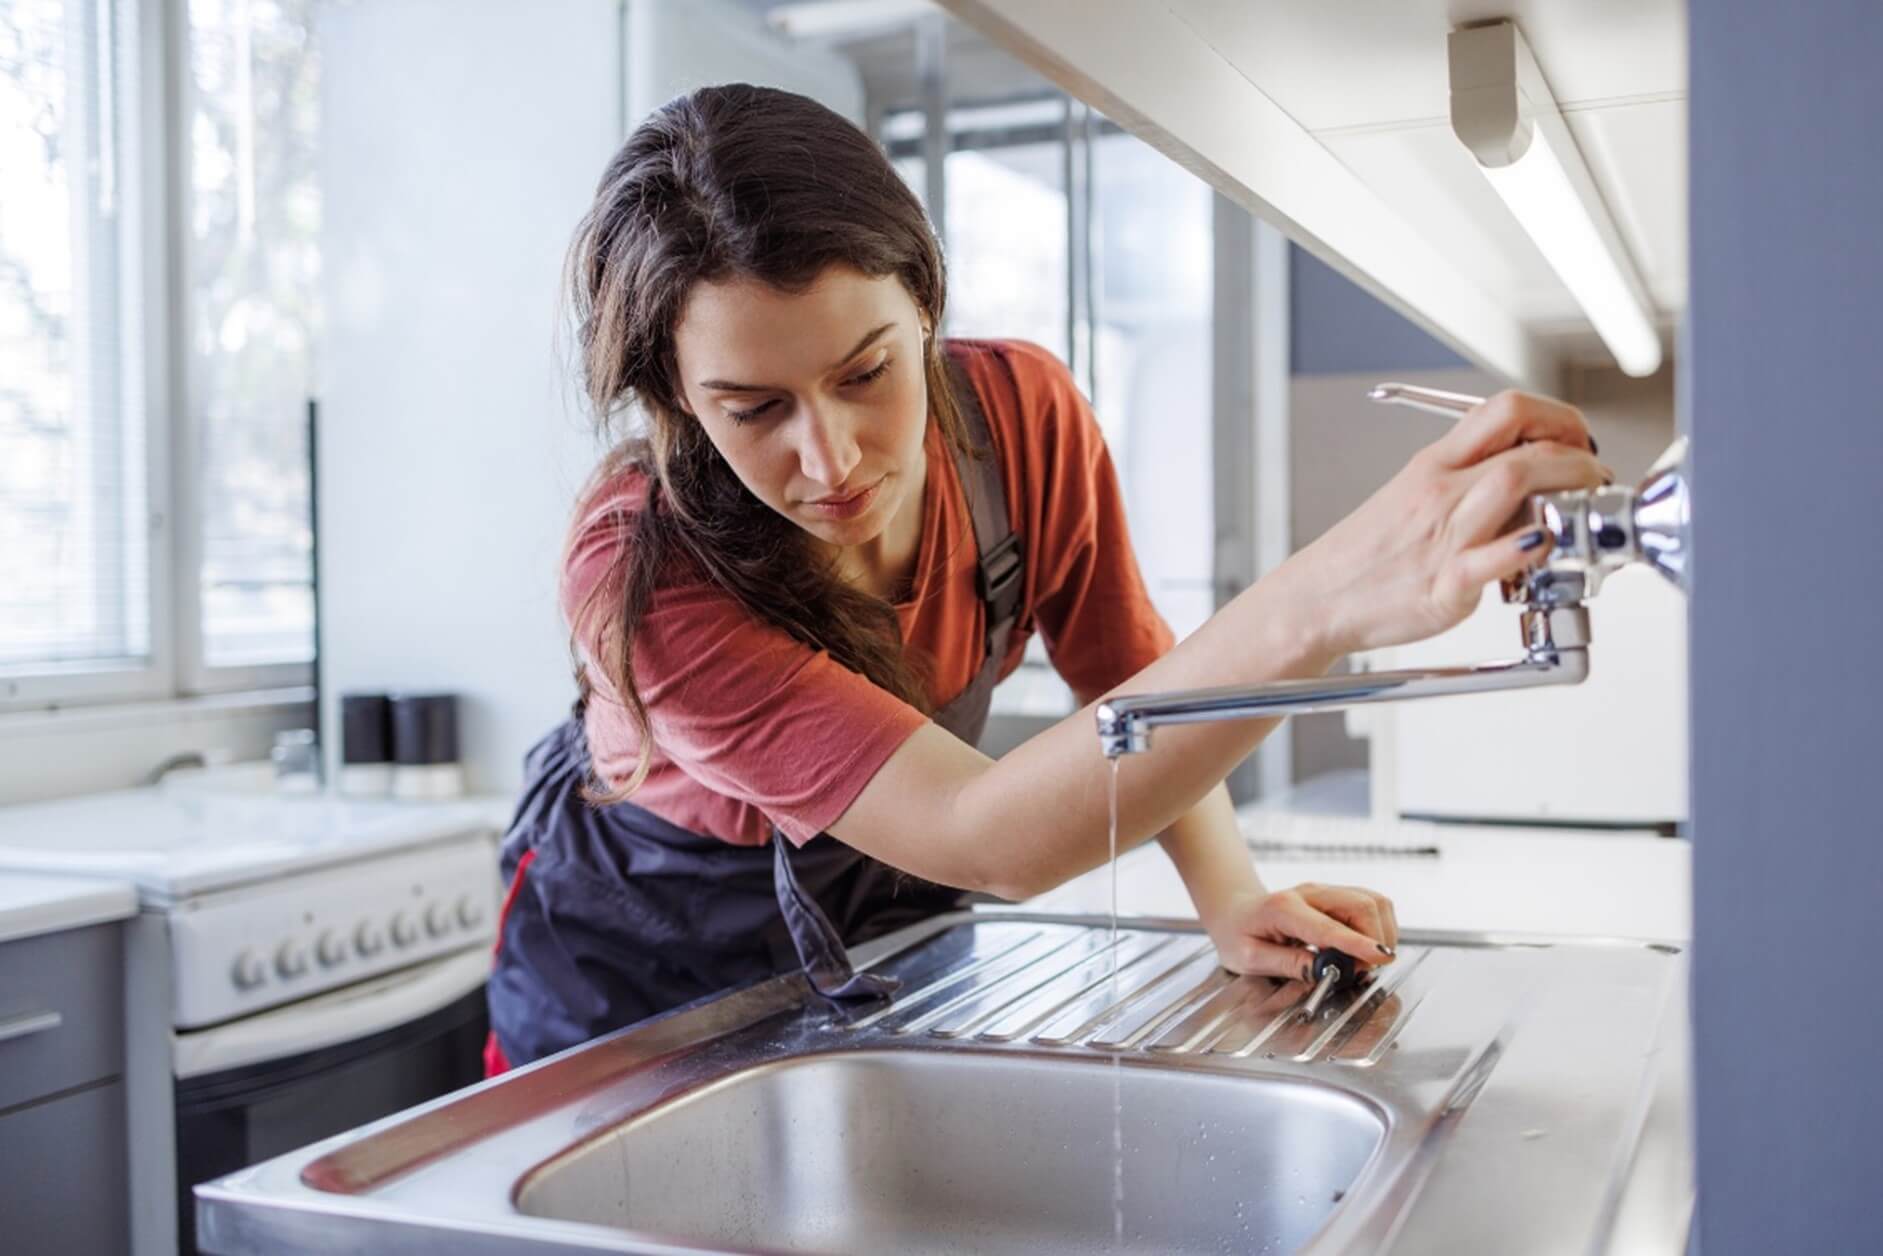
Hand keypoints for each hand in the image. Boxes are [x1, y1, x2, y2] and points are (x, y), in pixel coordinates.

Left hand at [1201, 882, 1399, 981]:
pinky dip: (1378, 926)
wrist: (1234, 912)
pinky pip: (1371, 903)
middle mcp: (1309, 893)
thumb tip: (1322, 971)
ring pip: (1373, 901)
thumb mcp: (1249, 958)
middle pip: (1362, 905)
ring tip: (1362, 960)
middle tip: (1361, 970)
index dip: (1357, 943)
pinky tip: (1364, 946)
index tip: (1380, 958)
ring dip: (1381, 932)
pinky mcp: (1335, 895)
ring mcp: (1325, 891)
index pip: (1329, 927)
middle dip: (1375, 939)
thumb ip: (1287, 964)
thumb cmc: (1237, 935)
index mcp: (1284, 909)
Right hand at [1281, 390, 1609, 656]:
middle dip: (1579, 453)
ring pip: (1514, 483)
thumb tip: (1527, 477)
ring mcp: (1443, 536)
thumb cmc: (1366, 556)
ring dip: (1568, 485)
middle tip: (1594, 476)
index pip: (1505, 409)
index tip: (1576, 441)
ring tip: (1583, 504)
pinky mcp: (1445, 585)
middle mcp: (1440, 492)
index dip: (1557, 416)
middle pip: (1524, 443)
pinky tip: (1542, 544)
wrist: (1317, 599)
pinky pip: (1491, 559)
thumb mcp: (1413, 495)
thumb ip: (1467, 481)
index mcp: (1433, 465)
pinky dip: (1526, 547)